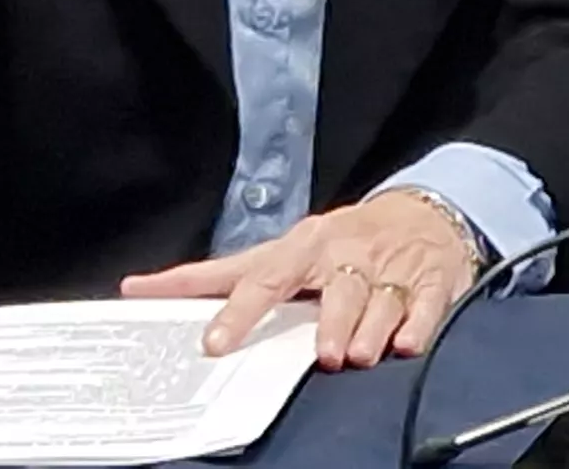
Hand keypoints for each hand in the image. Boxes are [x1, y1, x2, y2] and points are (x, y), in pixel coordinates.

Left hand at [120, 190, 482, 370]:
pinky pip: (426, 305)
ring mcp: (391, 268)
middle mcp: (346, 255)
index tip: (215, 343)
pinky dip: (416, 326)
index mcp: (304, 245)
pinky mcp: (431, 280)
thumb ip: (216, 275)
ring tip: (357, 356)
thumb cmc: (339, 240)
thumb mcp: (281, 249)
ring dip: (368, 330)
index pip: (264, 278)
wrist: (424, 212)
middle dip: (329, 323)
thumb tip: (137, 288)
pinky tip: (405, 343)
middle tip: (322, 355)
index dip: (239, 312)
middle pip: (336, 292)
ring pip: (379, 300)